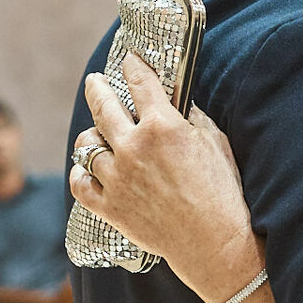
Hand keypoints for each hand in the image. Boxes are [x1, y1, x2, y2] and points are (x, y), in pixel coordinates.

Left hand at [71, 53, 263, 302]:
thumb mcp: (214, 142)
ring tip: (94, 135)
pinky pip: (80, 183)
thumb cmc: (222, 191)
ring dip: (91, 136)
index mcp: (162, 126)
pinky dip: (80, 174)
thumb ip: (190, 117)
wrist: (214, 242)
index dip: (133, 65)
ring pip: (86, 145)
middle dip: (97, 88)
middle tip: (95, 82)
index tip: (129, 59)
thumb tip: (176, 102)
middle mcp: (133, 147)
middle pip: (103, 106)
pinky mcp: (110, 207)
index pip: (141, 82)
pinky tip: (86, 169)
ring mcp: (117, 178)